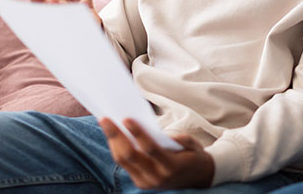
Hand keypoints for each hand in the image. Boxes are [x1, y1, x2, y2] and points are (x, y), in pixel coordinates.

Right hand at [28, 0, 100, 24]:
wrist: (90, 9)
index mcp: (47, 0)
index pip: (38, 0)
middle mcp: (56, 12)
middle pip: (49, 11)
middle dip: (50, 6)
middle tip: (51, 0)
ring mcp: (68, 20)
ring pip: (63, 19)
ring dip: (63, 13)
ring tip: (66, 4)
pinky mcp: (82, 25)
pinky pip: (81, 22)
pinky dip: (82, 16)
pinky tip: (84, 5)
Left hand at [99, 118, 214, 189]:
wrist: (197, 177)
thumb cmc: (193, 155)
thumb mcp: (193, 144)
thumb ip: (179, 138)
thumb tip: (157, 130)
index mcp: (171, 167)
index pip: (150, 149)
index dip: (138, 133)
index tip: (126, 119)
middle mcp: (156, 177)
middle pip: (130, 156)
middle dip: (116, 136)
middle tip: (105, 119)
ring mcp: (146, 182)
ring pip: (122, 161)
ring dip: (113, 141)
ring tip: (106, 124)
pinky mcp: (140, 183)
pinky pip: (124, 164)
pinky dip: (117, 148)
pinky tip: (113, 135)